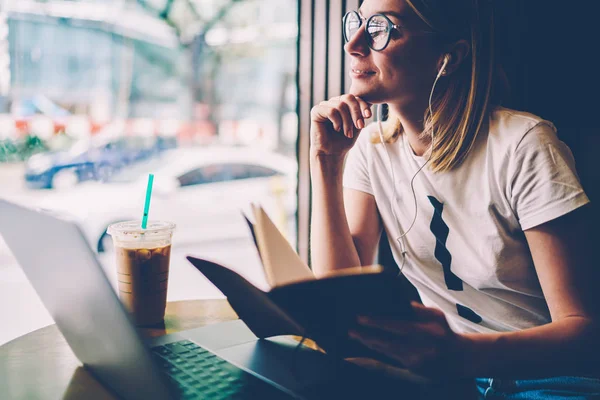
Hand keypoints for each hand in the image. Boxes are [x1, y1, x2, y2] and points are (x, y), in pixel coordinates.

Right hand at [310, 94, 371, 156]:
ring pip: (340, 105)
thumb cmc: (343, 140)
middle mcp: (333, 102)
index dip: (363, 105)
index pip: (355, 98)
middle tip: (360, 126)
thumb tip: (367, 103)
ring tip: (348, 133)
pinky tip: (337, 129)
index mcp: (343, 103)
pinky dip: (337, 121)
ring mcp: (324, 106)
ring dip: (347, 121)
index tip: (368, 116)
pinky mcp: (316, 111)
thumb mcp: (357, 125)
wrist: (332, 153)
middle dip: (356, 112)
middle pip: (348, 98)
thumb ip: (361, 113)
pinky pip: (331, 111)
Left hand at [348, 302, 471, 378]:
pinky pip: (390, 358)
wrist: (459, 359)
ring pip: (387, 351)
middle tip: (351, 329)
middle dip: (367, 335)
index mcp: (428, 329)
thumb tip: (392, 304)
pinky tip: (366, 345)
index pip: (397, 325)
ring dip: (369, 343)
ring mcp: (418, 360)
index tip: (360, 317)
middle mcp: (423, 347)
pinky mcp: (413, 368)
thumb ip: (415, 309)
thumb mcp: (435, 315)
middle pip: (388, 341)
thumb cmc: (444, 332)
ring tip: (354, 335)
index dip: (377, 322)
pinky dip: (377, 351)